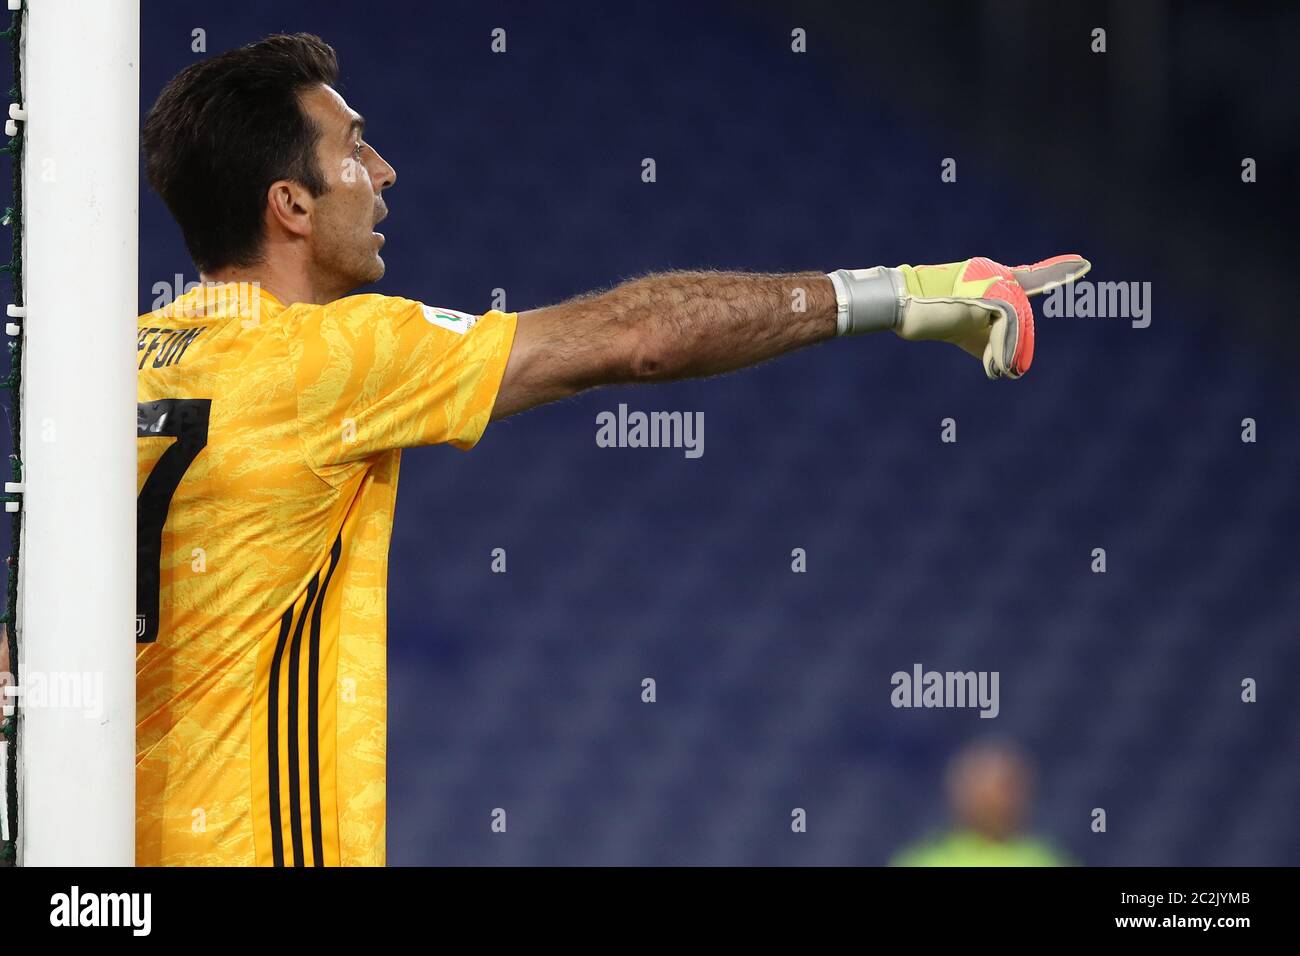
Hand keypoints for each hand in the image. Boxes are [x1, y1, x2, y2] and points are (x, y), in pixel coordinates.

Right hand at [893, 255, 1091, 378]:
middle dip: (1019, 346)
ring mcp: (994, 281)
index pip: (1031, 277)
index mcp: (994, 279)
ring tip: (998, 371)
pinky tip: (995, 367)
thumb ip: (991, 341)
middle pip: (1022, 316)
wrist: (908, 307)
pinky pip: (1009, 327)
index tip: (1084, 265)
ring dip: (1009, 353)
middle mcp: (997, 274)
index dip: (1057, 271)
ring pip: (1017, 324)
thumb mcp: (968, 334)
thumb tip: (1010, 368)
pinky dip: (1004, 350)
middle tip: (1007, 371)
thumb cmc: (933, 320)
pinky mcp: (990, 293)